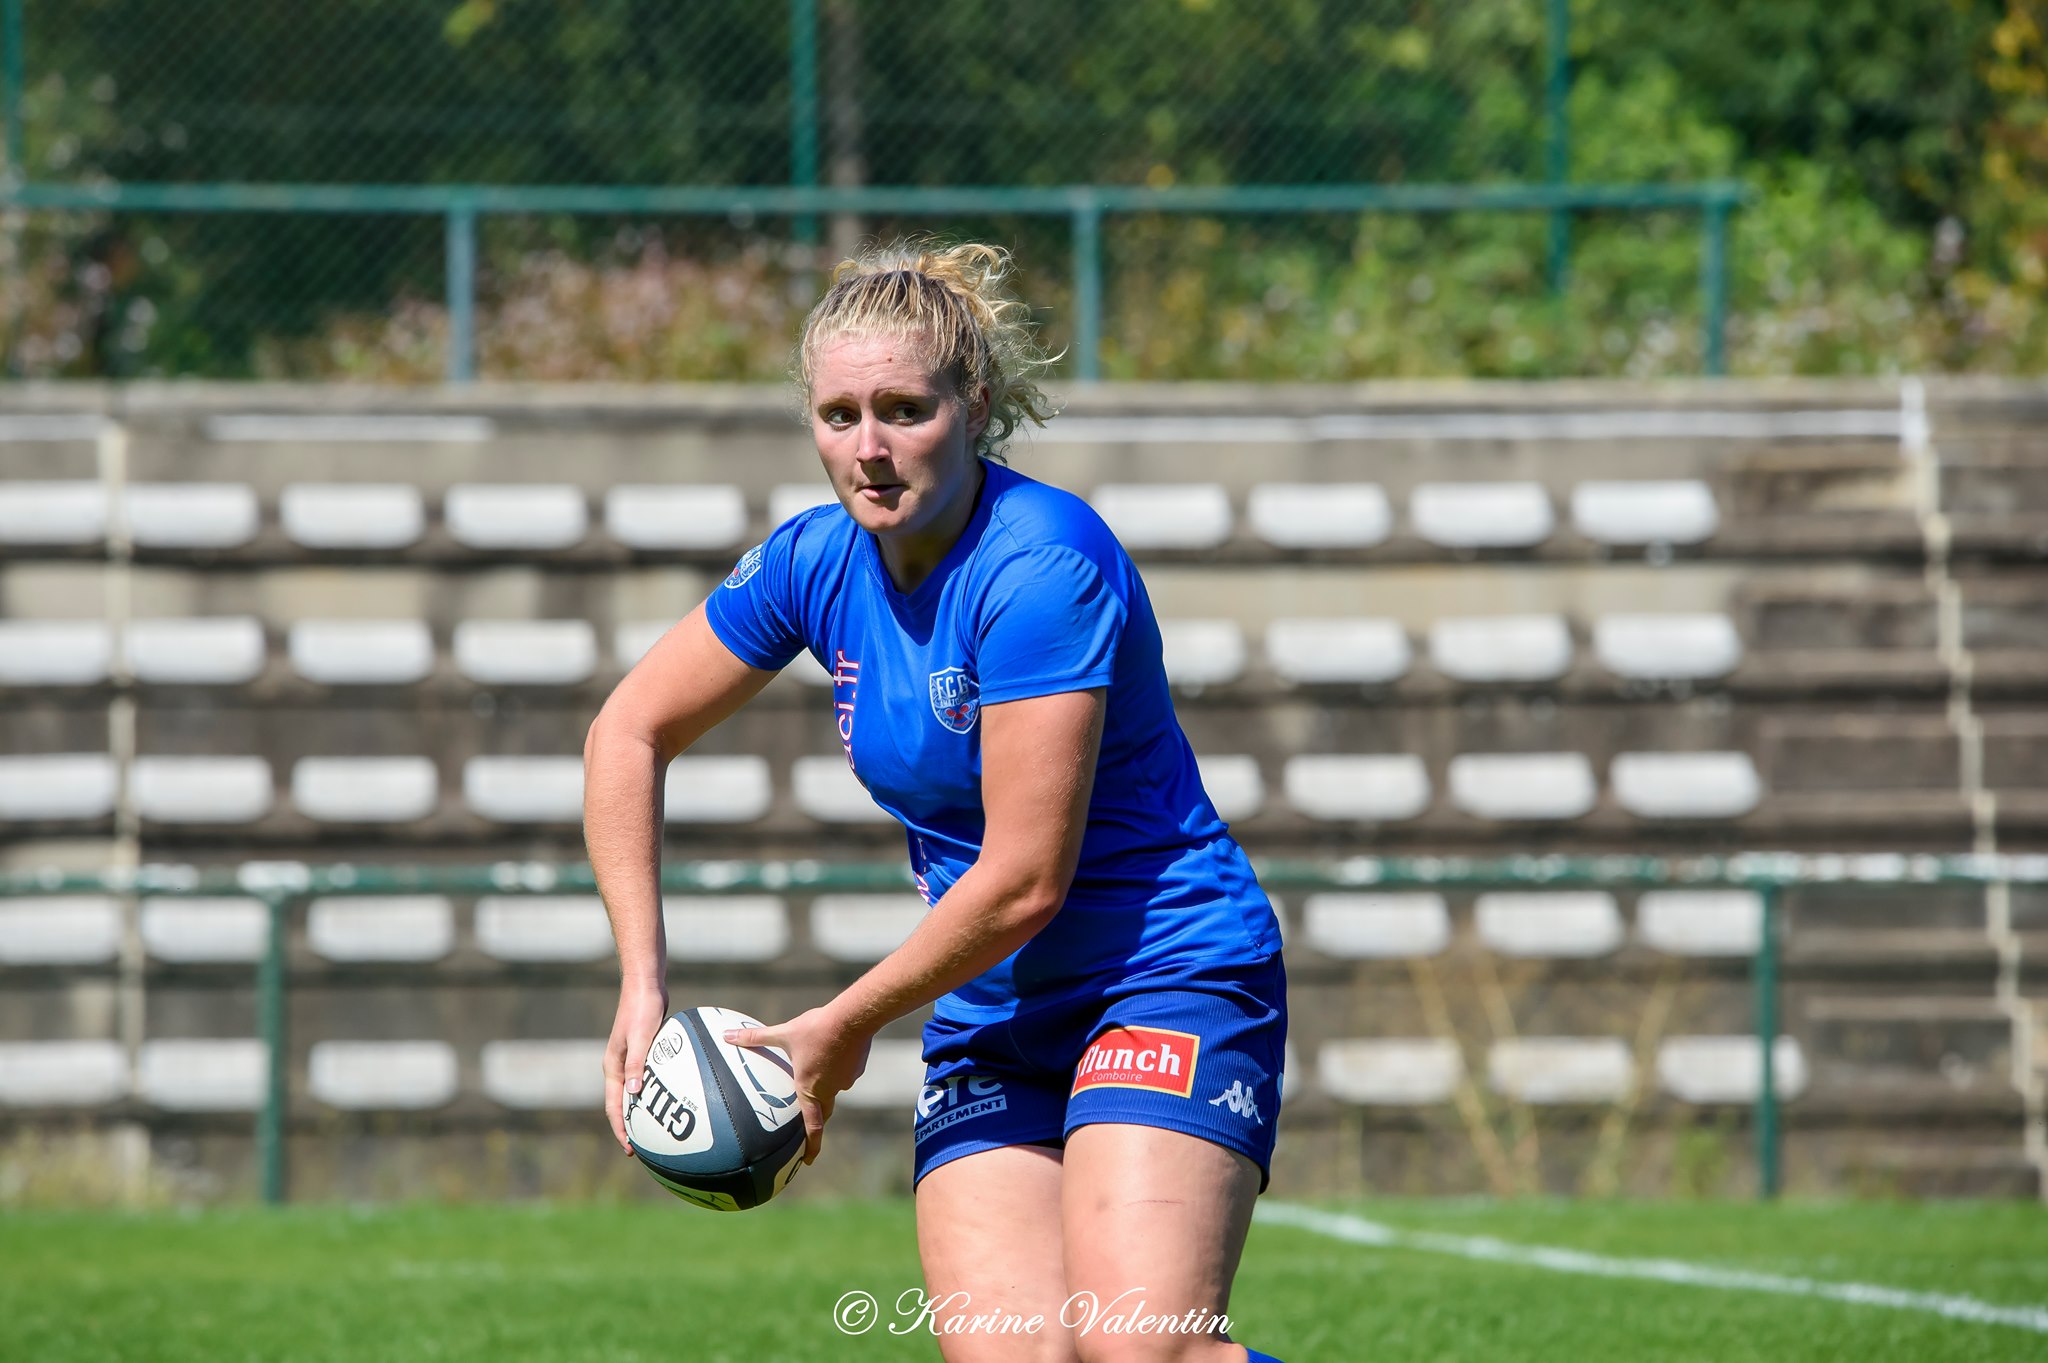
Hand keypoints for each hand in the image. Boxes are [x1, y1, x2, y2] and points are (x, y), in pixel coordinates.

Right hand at [604, 982, 669, 1153]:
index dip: (620, 1129)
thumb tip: (634, 1094)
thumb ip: (636, 1064)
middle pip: (621, 1104)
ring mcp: (630, 1060)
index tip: (630, 1149)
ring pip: (634, 1093)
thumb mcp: (641, 1037)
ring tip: (656, 1131)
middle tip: (643, 1149)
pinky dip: (654, 1093)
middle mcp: (619, 1066)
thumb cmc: (643, 1009)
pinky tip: (673, 1098)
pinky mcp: (644, 1052)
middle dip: (629, 1128)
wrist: (645, 985)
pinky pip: (647, 1079)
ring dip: (640, 1112)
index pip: (614, 1106)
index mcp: (613, 1067)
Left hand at [724, 1005, 872, 1163]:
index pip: (811, 1126)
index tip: (807, 1160)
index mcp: (808, 1088)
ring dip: (825, 1085)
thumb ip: (755, 1038)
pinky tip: (834, 1051)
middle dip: (816, 1120)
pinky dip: (837, 1068)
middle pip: (823, 1111)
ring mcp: (845, 1080)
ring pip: (833, 1089)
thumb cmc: (816, 1028)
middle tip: (809, 1125)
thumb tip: (727, 1037)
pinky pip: (844, 1073)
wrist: (851, 1019)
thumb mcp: (784, 1033)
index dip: (810, 1146)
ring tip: (819, 1068)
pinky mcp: (856, 1069)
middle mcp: (828, 1089)